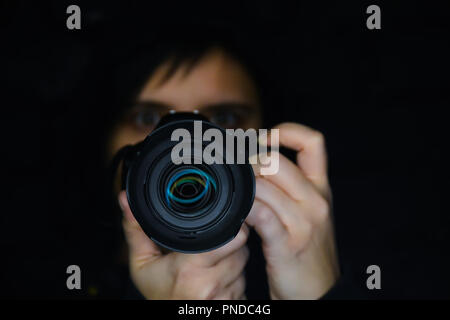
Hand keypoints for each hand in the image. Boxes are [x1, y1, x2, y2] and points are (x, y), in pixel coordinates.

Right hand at [118, 191, 248, 299]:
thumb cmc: (158, 294)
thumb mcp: (143, 263)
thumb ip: (137, 230)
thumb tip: (126, 200)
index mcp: (189, 268)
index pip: (231, 238)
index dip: (232, 228)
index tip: (226, 224)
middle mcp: (210, 284)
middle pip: (240, 249)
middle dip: (231, 243)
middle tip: (212, 246)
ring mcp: (224, 297)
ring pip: (244, 264)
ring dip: (234, 260)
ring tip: (212, 263)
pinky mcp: (234, 304)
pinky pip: (245, 281)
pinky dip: (236, 277)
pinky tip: (218, 278)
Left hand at [246, 122, 338, 298]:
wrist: (318, 292)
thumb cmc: (307, 251)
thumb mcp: (308, 212)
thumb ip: (290, 188)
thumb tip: (257, 166)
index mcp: (321, 188)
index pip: (313, 142)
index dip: (286, 131)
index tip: (264, 137)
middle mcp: (316, 200)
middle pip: (276, 161)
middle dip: (247, 161)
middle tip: (234, 170)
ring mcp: (303, 221)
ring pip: (264, 184)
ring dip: (242, 186)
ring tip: (232, 193)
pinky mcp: (288, 243)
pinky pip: (260, 214)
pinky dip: (243, 209)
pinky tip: (236, 213)